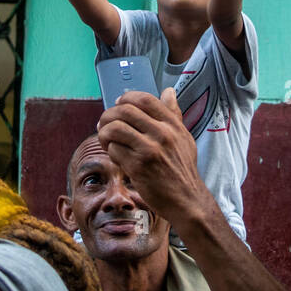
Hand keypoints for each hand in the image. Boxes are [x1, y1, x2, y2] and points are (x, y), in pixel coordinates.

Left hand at [96, 88, 213, 230]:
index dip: (126, 98)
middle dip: (108, 115)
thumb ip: (173, 114)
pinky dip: (110, 152)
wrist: (186, 199)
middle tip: (104, 124)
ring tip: (105, 140)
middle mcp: (162, 134)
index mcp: (172, 124)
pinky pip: (114, 150)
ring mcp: (150, 150)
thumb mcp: (184, 137)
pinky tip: (116, 157)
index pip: (144, 99)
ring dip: (104, 133)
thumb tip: (168, 91)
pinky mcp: (138, 166)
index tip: (118, 105)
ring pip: (115, 128)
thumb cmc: (182, 168)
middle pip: (124, 111)